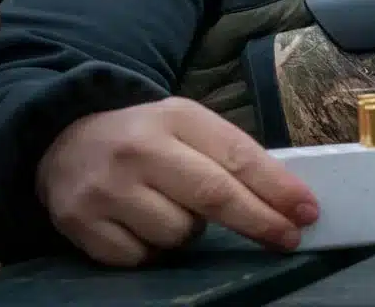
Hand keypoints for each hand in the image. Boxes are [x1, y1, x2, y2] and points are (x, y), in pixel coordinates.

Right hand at [37, 97, 318, 266]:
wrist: (67, 141)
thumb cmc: (148, 138)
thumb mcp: (189, 128)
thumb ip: (230, 155)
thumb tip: (287, 197)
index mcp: (177, 117)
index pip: (237, 155)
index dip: (277, 187)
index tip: (307, 210)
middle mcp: (141, 148)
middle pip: (214, 195)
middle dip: (259, 220)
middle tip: (288, 238)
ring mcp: (107, 187)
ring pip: (178, 232)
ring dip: (191, 233)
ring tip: (175, 209)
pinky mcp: (79, 222)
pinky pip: (140, 256)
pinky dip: (152, 250)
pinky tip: (142, 225)